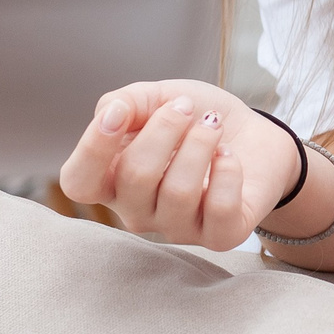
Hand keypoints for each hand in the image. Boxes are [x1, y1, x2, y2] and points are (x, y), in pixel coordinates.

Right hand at [57, 79, 300, 249]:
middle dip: (164, 130)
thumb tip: (112, 114)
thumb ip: (123, 102)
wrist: (254, 133)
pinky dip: (228, 172)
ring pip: (178, 192)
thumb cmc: (195, 118)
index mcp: (111, 180)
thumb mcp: (156, 97)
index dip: (92, 148)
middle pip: (134, 177)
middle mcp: (138, 211)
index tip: (121, 113)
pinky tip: (229, 156)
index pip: (79, 183)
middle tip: (186, 107)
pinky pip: (219, 210)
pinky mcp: (221, 236)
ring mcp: (177, 228)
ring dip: (200, 144)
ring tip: (214, 125)